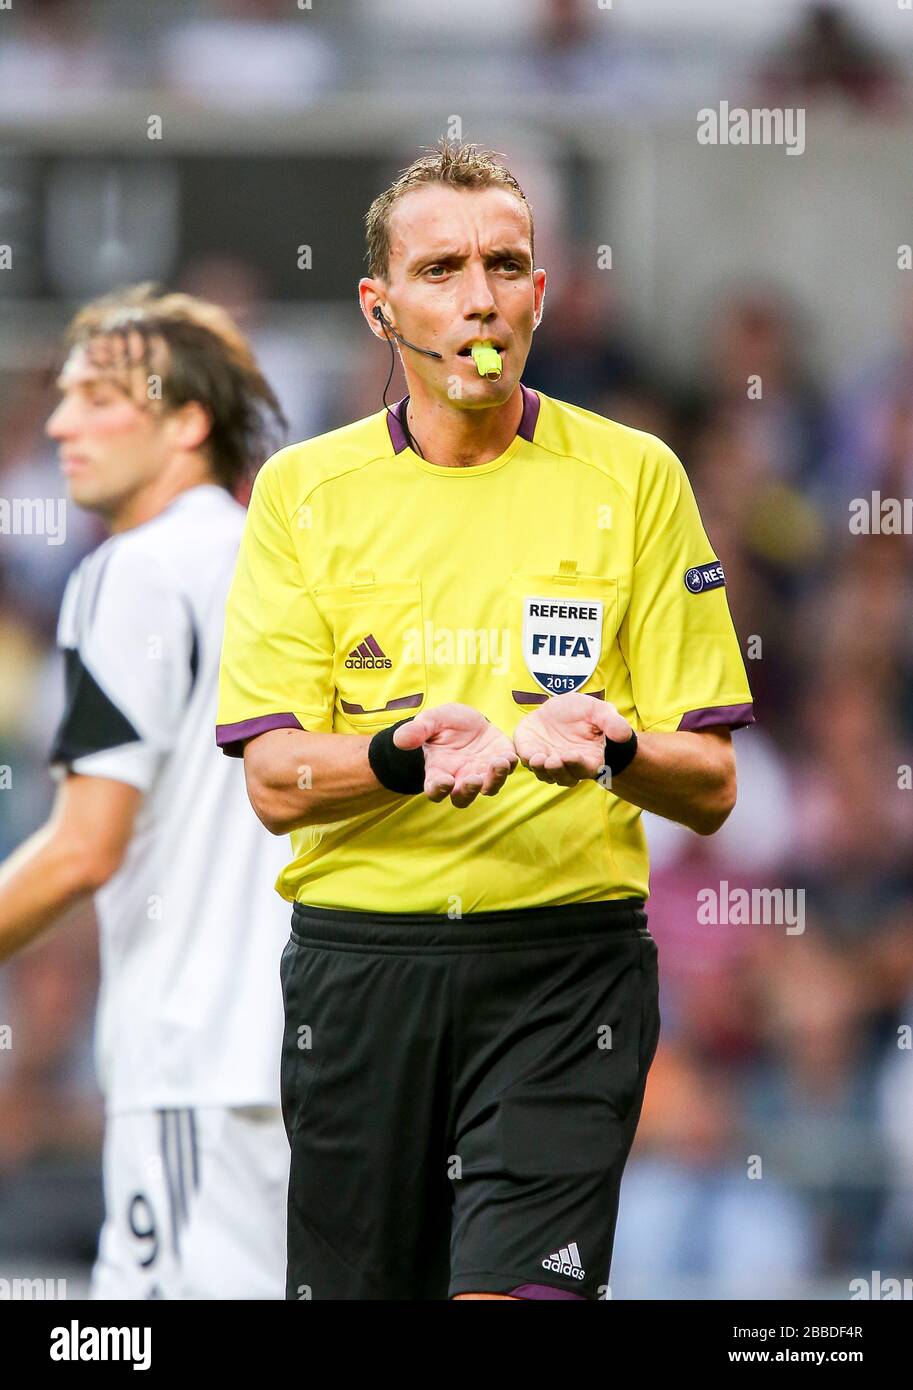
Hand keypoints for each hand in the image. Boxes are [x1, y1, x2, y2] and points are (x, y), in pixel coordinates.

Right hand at [393, 703, 517, 807]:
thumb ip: (416, 731)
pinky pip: (507, 770)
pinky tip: (509, 755)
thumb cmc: (443, 724)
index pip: (435, 789)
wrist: (467, 719)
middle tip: (473, 779)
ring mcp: (482, 774)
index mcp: (438, 773)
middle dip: (469, 791)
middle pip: (463, 797)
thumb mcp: (430, 721)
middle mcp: (460, 780)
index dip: (439, 789)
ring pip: (489, 788)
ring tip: (498, 763)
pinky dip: (509, 765)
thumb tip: (400, 740)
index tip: (444, 781)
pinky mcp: (501, 762)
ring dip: (494, 779)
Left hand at [513, 692, 632, 786]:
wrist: (559, 706)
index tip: (573, 755)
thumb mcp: (600, 712)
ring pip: (544, 774)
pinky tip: (527, 753)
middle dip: (558, 771)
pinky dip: (527, 760)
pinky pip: (527, 762)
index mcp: (589, 759)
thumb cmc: (585, 712)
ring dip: (542, 769)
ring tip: (539, 758)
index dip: (578, 764)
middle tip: (553, 760)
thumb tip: (624, 736)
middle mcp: (568, 765)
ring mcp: (548, 761)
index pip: (585, 768)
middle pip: (564, 777)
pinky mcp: (531, 753)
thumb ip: (612, 723)